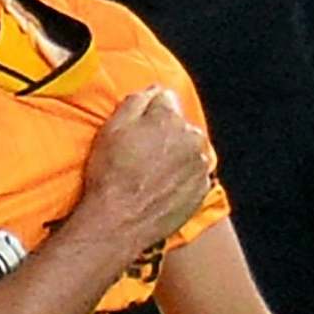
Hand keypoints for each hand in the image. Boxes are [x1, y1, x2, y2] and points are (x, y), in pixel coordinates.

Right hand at [79, 87, 212, 257]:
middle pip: (180, 125)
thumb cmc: (111, 174)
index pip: (165, 98)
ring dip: (175, 156)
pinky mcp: (202, 190)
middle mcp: (192, 137)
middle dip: (165, 133)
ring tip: (150, 174)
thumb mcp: (112, 127)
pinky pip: (193, 175)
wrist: (120, 221)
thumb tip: (153, 91)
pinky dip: (181, 178)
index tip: (137, 128)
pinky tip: (161, 187)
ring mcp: (200, 165)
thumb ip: (137, 100)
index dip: (148, 112)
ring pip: (188, 149)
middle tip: (140, 154)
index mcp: (170, 117)